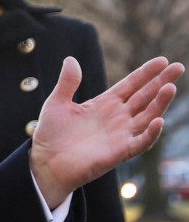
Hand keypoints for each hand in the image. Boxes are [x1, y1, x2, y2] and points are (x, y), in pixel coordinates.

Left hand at [31, 56, 183, 207]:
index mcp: (104, 104)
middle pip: (145, 97)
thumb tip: (71, 59)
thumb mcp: (57, 103)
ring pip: (147, 116)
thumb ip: (68, 82)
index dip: (146, 73)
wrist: (45, 162)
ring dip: (160, 103)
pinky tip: (158, 120)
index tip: (162, 60)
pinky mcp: (119, 152)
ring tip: (170, 87)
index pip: (131, 85)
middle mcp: (117, 118)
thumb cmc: (51, 134)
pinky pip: (140, 143)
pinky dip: (151, 133)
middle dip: (161, 82)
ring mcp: (120, 135)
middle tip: (179, 67)